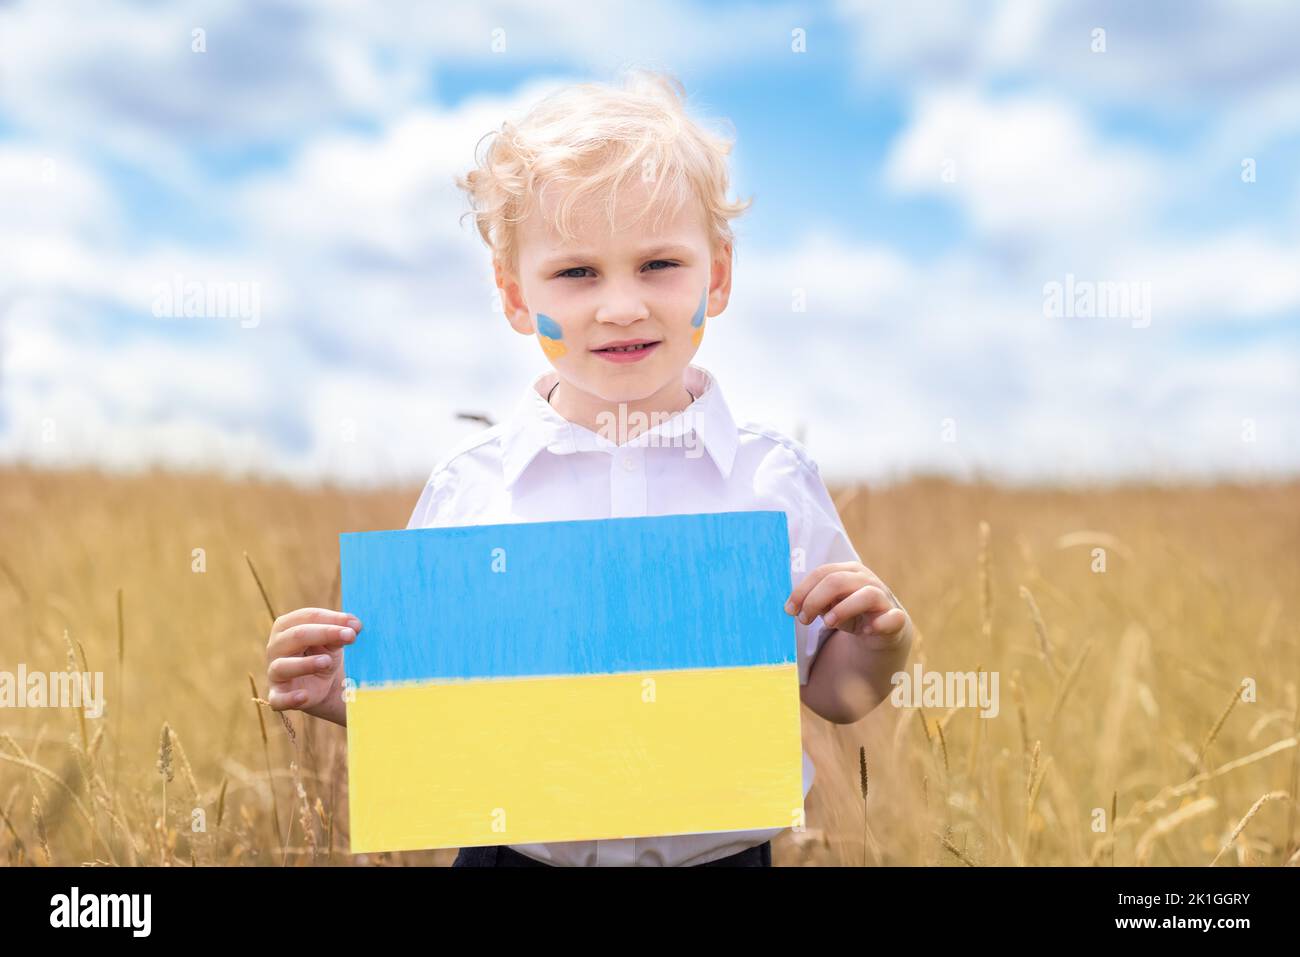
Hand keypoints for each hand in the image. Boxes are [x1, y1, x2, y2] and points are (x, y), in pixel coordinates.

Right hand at [265, 607, 361, 717]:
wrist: (322, 684)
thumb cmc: (323, 653)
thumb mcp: (333, 641)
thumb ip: (341, 632)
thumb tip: (354, 626)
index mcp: (286, 626)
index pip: (306, 616)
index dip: (331, 618)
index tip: (355, 624)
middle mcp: (276, 646)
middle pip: (296, 636)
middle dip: (325, 633)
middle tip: (350, 636)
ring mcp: (274, 671)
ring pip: (282, 666)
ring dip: (305, 664)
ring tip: (327, 662)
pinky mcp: (277, 695)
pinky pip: (277, 699)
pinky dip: (289, 699)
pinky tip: (304, 696)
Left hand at [785, 562, 910, 649]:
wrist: (882, 630)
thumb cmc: (851, 613)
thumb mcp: (830, 605)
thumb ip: (815, 601)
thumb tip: (794, 607)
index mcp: (848, 571)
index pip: (822, 573)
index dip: (802, 590)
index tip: (789, 609)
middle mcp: (866, 580)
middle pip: (837, 581)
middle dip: (815, 600)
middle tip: (803, 619)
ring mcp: (883, 597)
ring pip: (866, 594)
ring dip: (842, 609)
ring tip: (827, 623)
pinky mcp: (896, 618)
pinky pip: (892, 617)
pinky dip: (879, 623)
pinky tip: (866, 631)